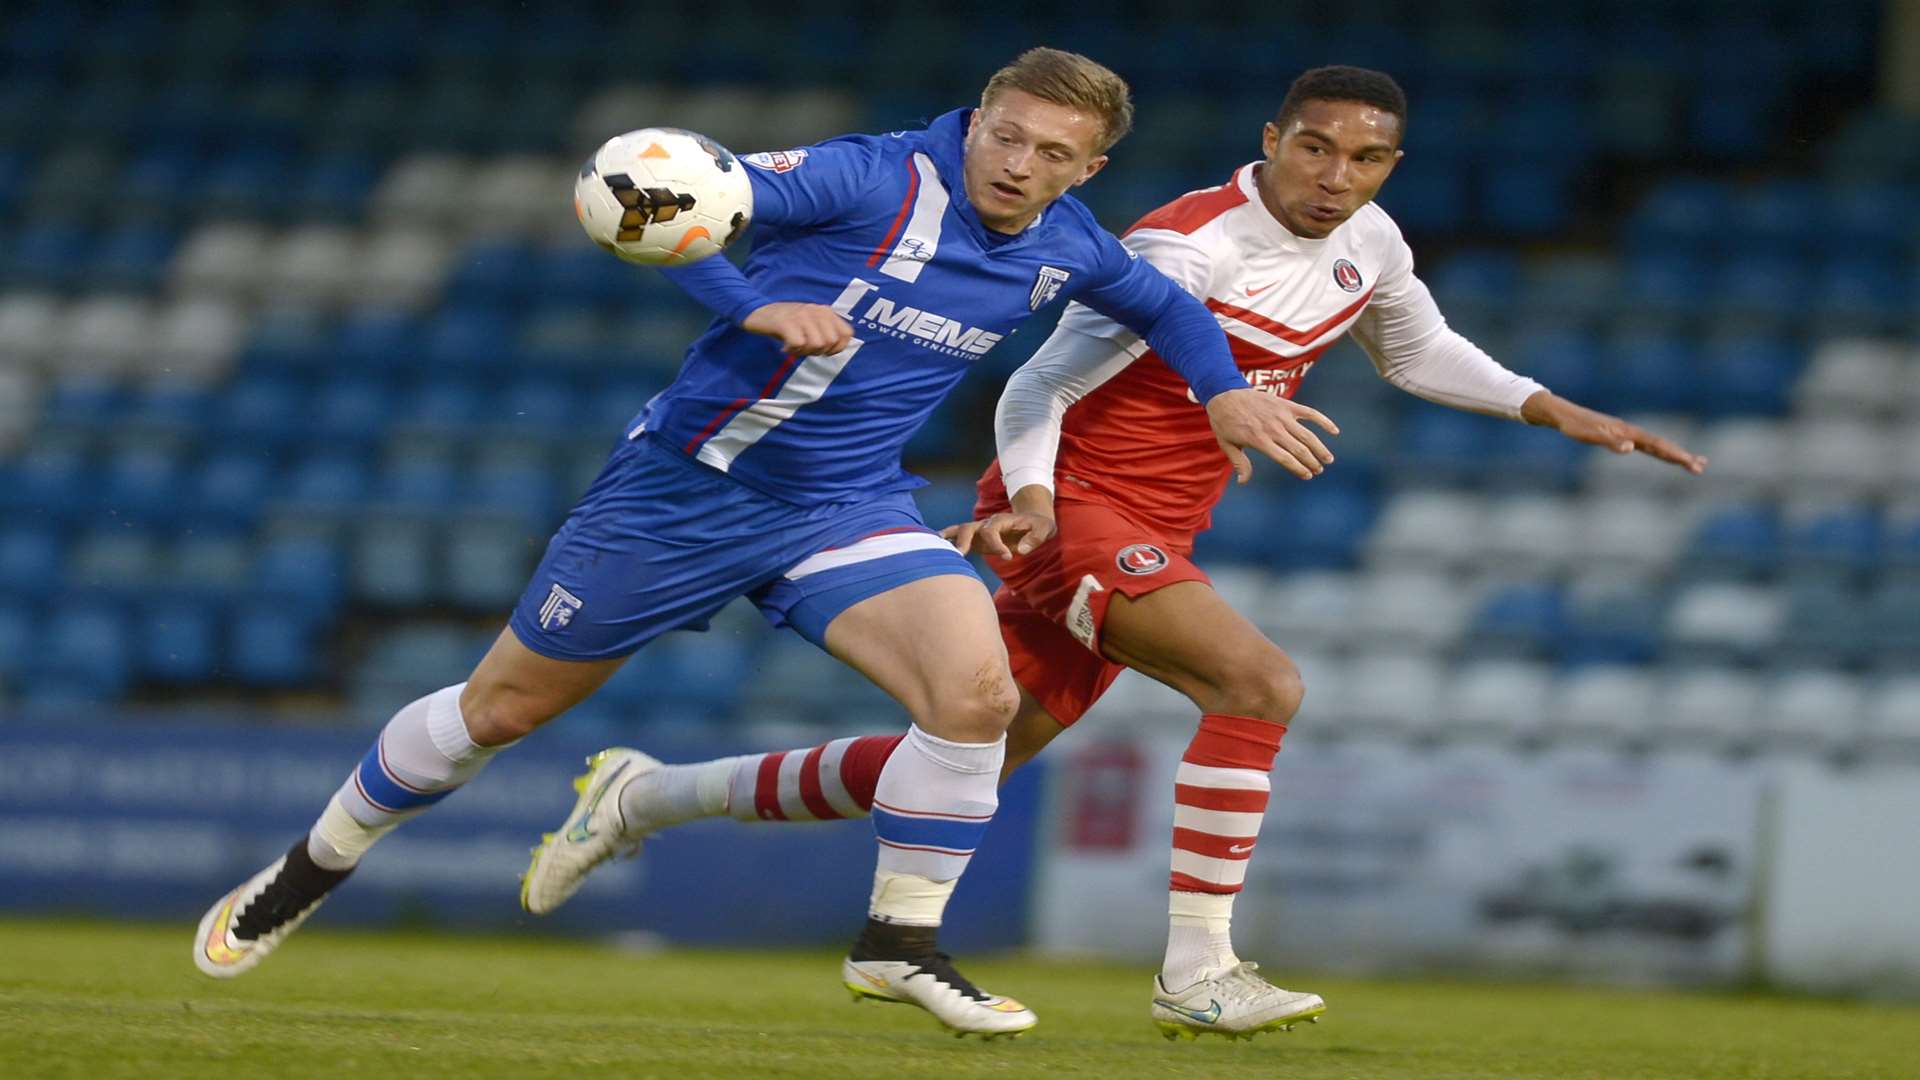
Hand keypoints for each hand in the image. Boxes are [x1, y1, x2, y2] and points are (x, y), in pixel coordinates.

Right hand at [740, 301, 853, 355]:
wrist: (757, 311)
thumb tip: (837, 348)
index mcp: (825, 311)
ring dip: (804, 352)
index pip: (847, 334)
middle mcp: (816, 311)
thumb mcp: (810, 322)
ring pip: (817, 344)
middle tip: (804, 349)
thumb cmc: (786, 322)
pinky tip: (785, 348)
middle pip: (831, 342)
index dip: (838, 348)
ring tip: (794, 347)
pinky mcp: (786, 323)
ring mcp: (801, 316)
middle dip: (818, 352)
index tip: (823, 351)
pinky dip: (792, 351)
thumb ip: (825, 331)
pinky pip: (799, 344)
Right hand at [941, 511, 1056, 558]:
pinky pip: (960, 541)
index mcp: (1002, 520)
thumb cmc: (1040, 525)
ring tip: (937, 548)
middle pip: (969, 527)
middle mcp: (987, 524)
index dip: (996, 543)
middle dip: (963, 539)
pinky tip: (938, 552)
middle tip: (961, 554)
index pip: (992, 530)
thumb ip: (1034, 538)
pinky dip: (949, 544)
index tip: (1008, 557)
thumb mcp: (1044, 529)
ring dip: (949, 538)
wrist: (1034, 521)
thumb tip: (1021, 550)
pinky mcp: (979, 541)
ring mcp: (981, 532)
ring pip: (960, 531)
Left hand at [1203, 388, 1339, 482]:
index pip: (1285, 459)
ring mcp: (1282, 416)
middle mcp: (1274, 429)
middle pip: (1299, 449)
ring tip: (1328, 459)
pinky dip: (1323, 421)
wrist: (1225, 393)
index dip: (1299, 469)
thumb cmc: (1225, 422)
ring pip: (1307, 435)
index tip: (1307, 476)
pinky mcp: (1287, 405)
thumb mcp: (1228, 445)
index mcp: (1260, 440)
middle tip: (1319, 470)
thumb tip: (1244, 482)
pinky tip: (1334, 431)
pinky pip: (1310, 413)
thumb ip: (1240, 463)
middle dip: (1312, 462)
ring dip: (1320, 448)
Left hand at [1521, 391, 1706, 473]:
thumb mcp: (1589, 436)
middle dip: (1682, 456)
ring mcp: (1627, 433)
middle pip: (1662, 444)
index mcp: (1628, 432)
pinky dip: (1659, 450)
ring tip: (1693, 462)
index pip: (1657, 445)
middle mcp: (1631, 432)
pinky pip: (1646, 445)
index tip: (1691, 464)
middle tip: (1702, 467)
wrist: (1563, 415)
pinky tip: (1665, 454)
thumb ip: (1610, 442)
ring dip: (1674, 454)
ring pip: (1656, 444)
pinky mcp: (1621, 436)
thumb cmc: (1575, 426)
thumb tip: (1631, 448)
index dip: (1674, 455)